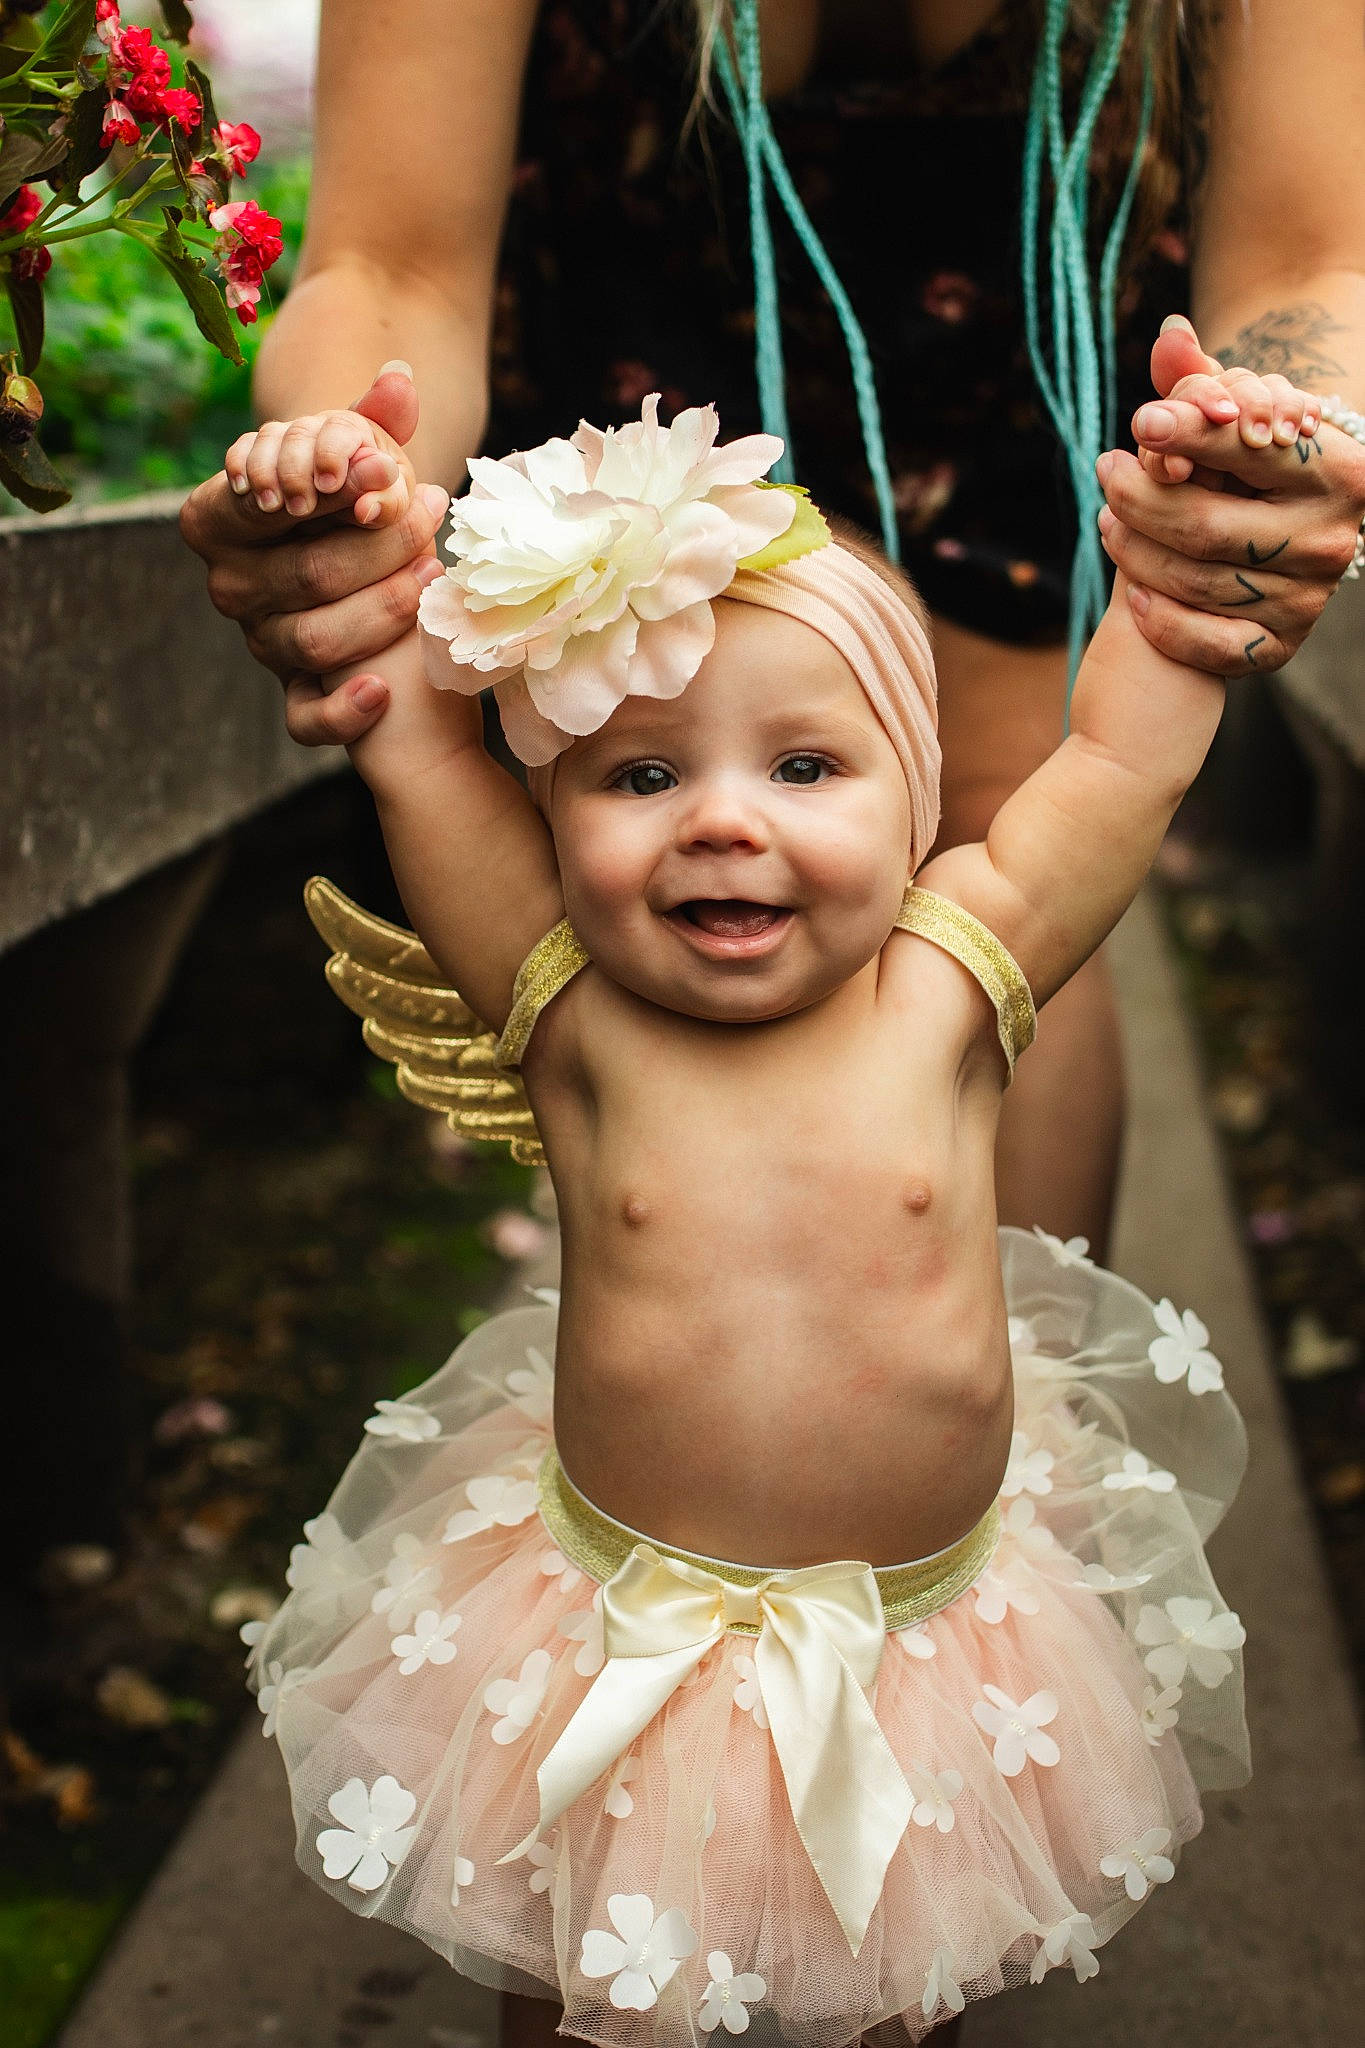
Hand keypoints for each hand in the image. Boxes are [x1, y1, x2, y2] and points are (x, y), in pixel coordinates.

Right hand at [179, 364, 448, 744]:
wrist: (369, 569)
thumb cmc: (354, 503)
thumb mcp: (357, 459)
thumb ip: (372, 420)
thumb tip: (403, 378)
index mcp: (217, 519)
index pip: (259, 500)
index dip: (325, 491)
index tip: (379, 473)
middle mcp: (228, 586)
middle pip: (303, 574)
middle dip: (378, 544)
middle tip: (431, 513)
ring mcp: (261, 643)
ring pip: (315, 640)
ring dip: (383, 608)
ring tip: (435, 571)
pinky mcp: (296, 695)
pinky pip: (306, 720)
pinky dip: (344, 712)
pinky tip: (384, 690)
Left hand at [1093, 315, 1364, 674]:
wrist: (1284, 545)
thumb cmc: (1253, 468)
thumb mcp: (1236, 420)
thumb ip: (1202, 382)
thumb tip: (1168, 335)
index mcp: (1338, 469)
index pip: (1253, 448)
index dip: (1191, 433)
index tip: (1140, 422)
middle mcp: (1331, 539)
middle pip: (1206, 525)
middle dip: (1139, 498)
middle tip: (1105, 471)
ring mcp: (1307, 600)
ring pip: (1194, 581)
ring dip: (1134, 551)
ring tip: (1108, 520)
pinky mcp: (1278, 647)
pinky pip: (1207, 645)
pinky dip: (1160, 620)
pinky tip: (1131, 590)